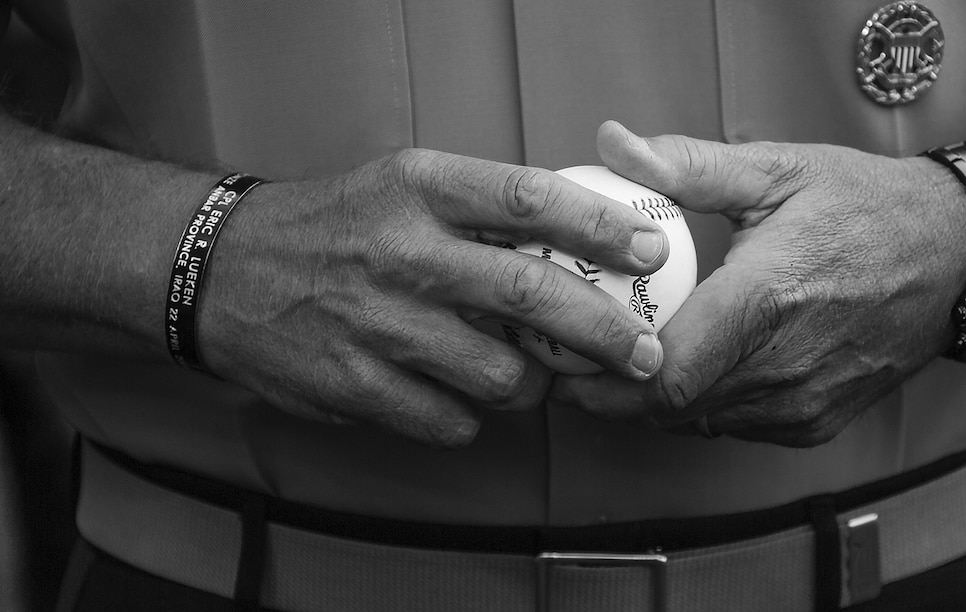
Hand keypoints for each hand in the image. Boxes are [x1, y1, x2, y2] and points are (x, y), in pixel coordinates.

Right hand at [196, 149, 667, 446]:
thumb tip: (580, 245)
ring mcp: (378, 324)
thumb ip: (482, 210)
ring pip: (501, 375)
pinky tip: (454, 392)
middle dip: (603, 331)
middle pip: (530, 294)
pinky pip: (453, 421)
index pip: (529, 198)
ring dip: (532, 385)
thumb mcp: (403, 184)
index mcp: (420, 188)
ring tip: (523, 373)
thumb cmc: (335, 225)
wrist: (222, 272)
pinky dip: (470, 416)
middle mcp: (402, 252)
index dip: (600, 227)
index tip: (648, 252)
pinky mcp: (356, 386)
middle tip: (644, 353)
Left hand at [552, 121, 965, 446]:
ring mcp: (803, 403)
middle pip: (671, 409)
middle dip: (613, 394)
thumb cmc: (865, 208)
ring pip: (699, 422)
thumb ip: (689, 165)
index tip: (563, 364)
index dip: (604, 385)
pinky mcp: (815, 422)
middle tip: (574, 363)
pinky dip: (701, 404)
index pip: (667, 375)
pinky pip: (734, 425)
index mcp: (766, 301)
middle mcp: (784, 366)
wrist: (953, 257)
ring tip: (621, 361)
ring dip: (655, 400)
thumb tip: (614, 144)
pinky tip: (689, 366)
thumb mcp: (778, 170)